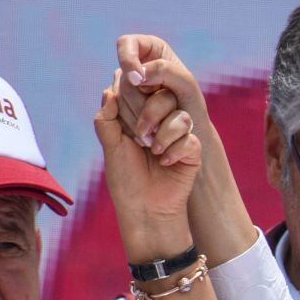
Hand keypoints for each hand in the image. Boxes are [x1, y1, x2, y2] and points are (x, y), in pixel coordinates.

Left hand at [94, 85, 199, 260]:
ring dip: (164, 134)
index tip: (127, 107)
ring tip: (153, 152)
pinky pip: (190, 139)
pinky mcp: (192, 151)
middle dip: (150, 114)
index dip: (136, 93)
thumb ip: (107, 119)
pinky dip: (175, 151)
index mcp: (138, 118)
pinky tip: (166, 163)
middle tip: (140, 137)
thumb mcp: (110, 147)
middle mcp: (160, 122)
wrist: (145, 208)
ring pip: (181, 116)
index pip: (140, 90)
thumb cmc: (125, 179)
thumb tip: (110, 91)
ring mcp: (178, 136)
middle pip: (165, 95)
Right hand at [113, 35, 214, 145]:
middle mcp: (135, 68)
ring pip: (117, 98)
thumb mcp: (186, 84)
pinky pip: (114, 114)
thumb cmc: (191, 107)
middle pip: (123, 78)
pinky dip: (131, 126)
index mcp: (151, 50)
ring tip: (158, 128)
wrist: (188, 136)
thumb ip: (164, 70)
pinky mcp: (119, 108)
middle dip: (141, 100)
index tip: (138, 80)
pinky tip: (147, 135)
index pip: (127, 44)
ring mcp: (124, 88)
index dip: (128, 59)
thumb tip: (135, 75)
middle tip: (162, 111)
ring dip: (138, 116)